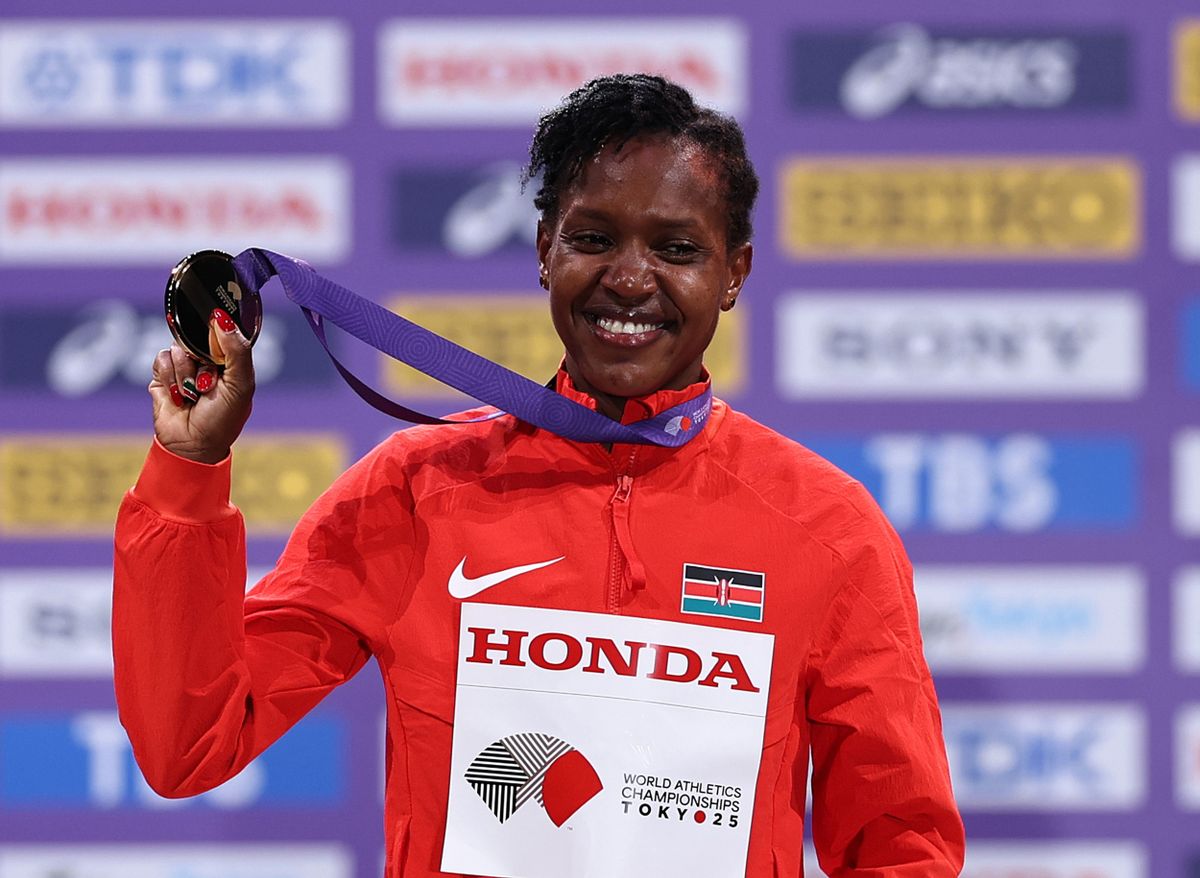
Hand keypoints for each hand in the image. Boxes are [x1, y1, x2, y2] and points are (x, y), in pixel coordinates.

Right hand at [150, 309, 254, 463]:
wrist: (193, 445)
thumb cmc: (223, 418)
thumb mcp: (241, 384)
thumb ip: (237, 350)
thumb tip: (221, 319)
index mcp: (230, 359)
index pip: (223, 330)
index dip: (219, 335)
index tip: (218, 348)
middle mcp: (206, 359)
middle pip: (196, 335)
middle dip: (202, 360)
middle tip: (208, 383)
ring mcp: (183, 365)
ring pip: (178, 347)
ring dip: (186, 373)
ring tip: (193, 394)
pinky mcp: (162, 374)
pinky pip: (161, 358)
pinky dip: (170, 378)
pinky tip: (179, 396)